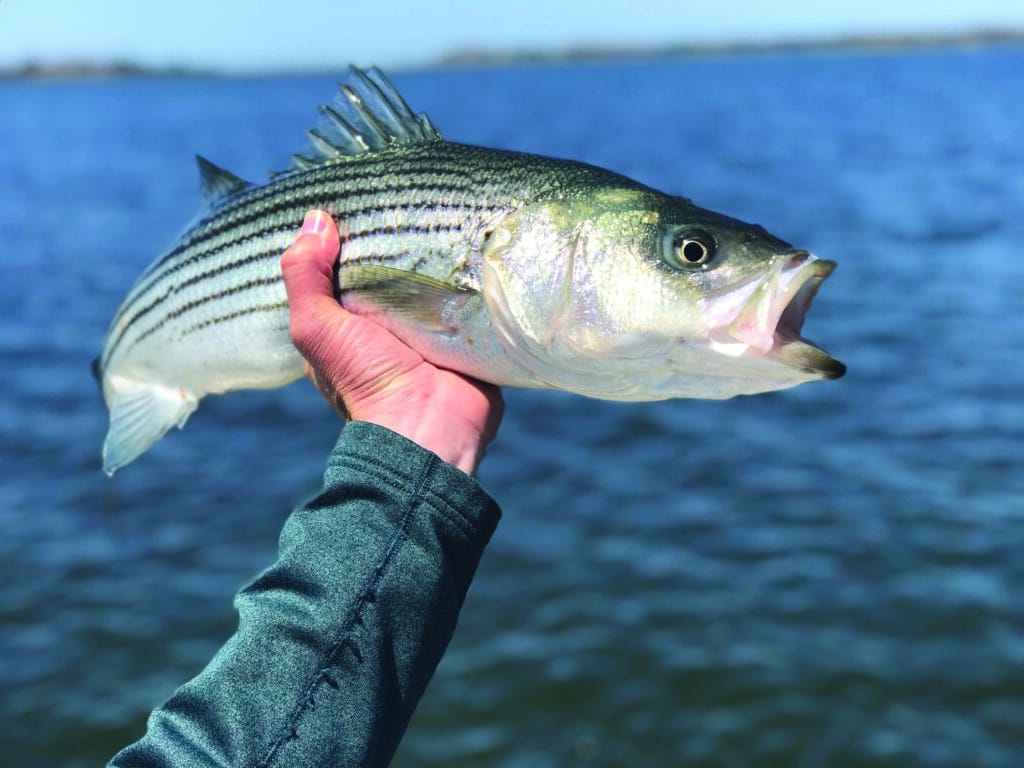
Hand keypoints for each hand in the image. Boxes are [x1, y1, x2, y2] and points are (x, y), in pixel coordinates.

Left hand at [281, 210, 503, 475]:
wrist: (430, 425)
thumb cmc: (366, 379)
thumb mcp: (318, 328)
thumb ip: (304, 277)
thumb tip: (316, 219)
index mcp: (347, 328)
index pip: (344, 271)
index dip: (349, 241)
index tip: (359, 202)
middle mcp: (387, 328)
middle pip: (391, 271)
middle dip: (398, 240)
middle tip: (410, 195)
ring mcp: (430, 331)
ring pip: (432, 279)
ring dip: (439, 253)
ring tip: (446, 205)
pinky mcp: (467, 333)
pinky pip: (469, 294)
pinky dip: (470, 273)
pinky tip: (475, 238)